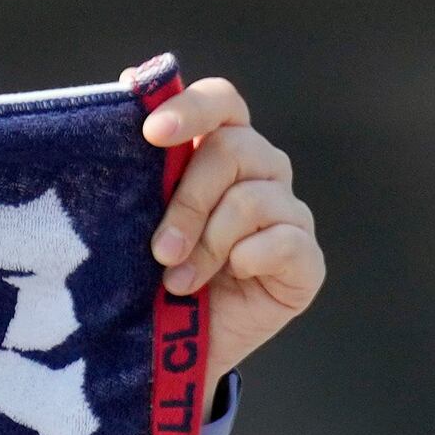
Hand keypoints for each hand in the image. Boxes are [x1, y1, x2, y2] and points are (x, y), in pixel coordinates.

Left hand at [140, 76, 322, 386]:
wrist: (166, 355)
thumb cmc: (145, 280)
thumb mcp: (131, 224)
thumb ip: (136, 163)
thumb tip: (130, 79)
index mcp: (219, 151)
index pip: (220, 103)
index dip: (192, 110)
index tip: (153, 132)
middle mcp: (260, 172)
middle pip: (233, 151)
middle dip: (188, 201)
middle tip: (159, 250)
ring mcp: (287, 215)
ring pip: (254, 199)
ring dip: (208, 244)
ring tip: (177, 282)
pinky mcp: (304, 262)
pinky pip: (286, 242)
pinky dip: (250, 258)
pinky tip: (228, 280)